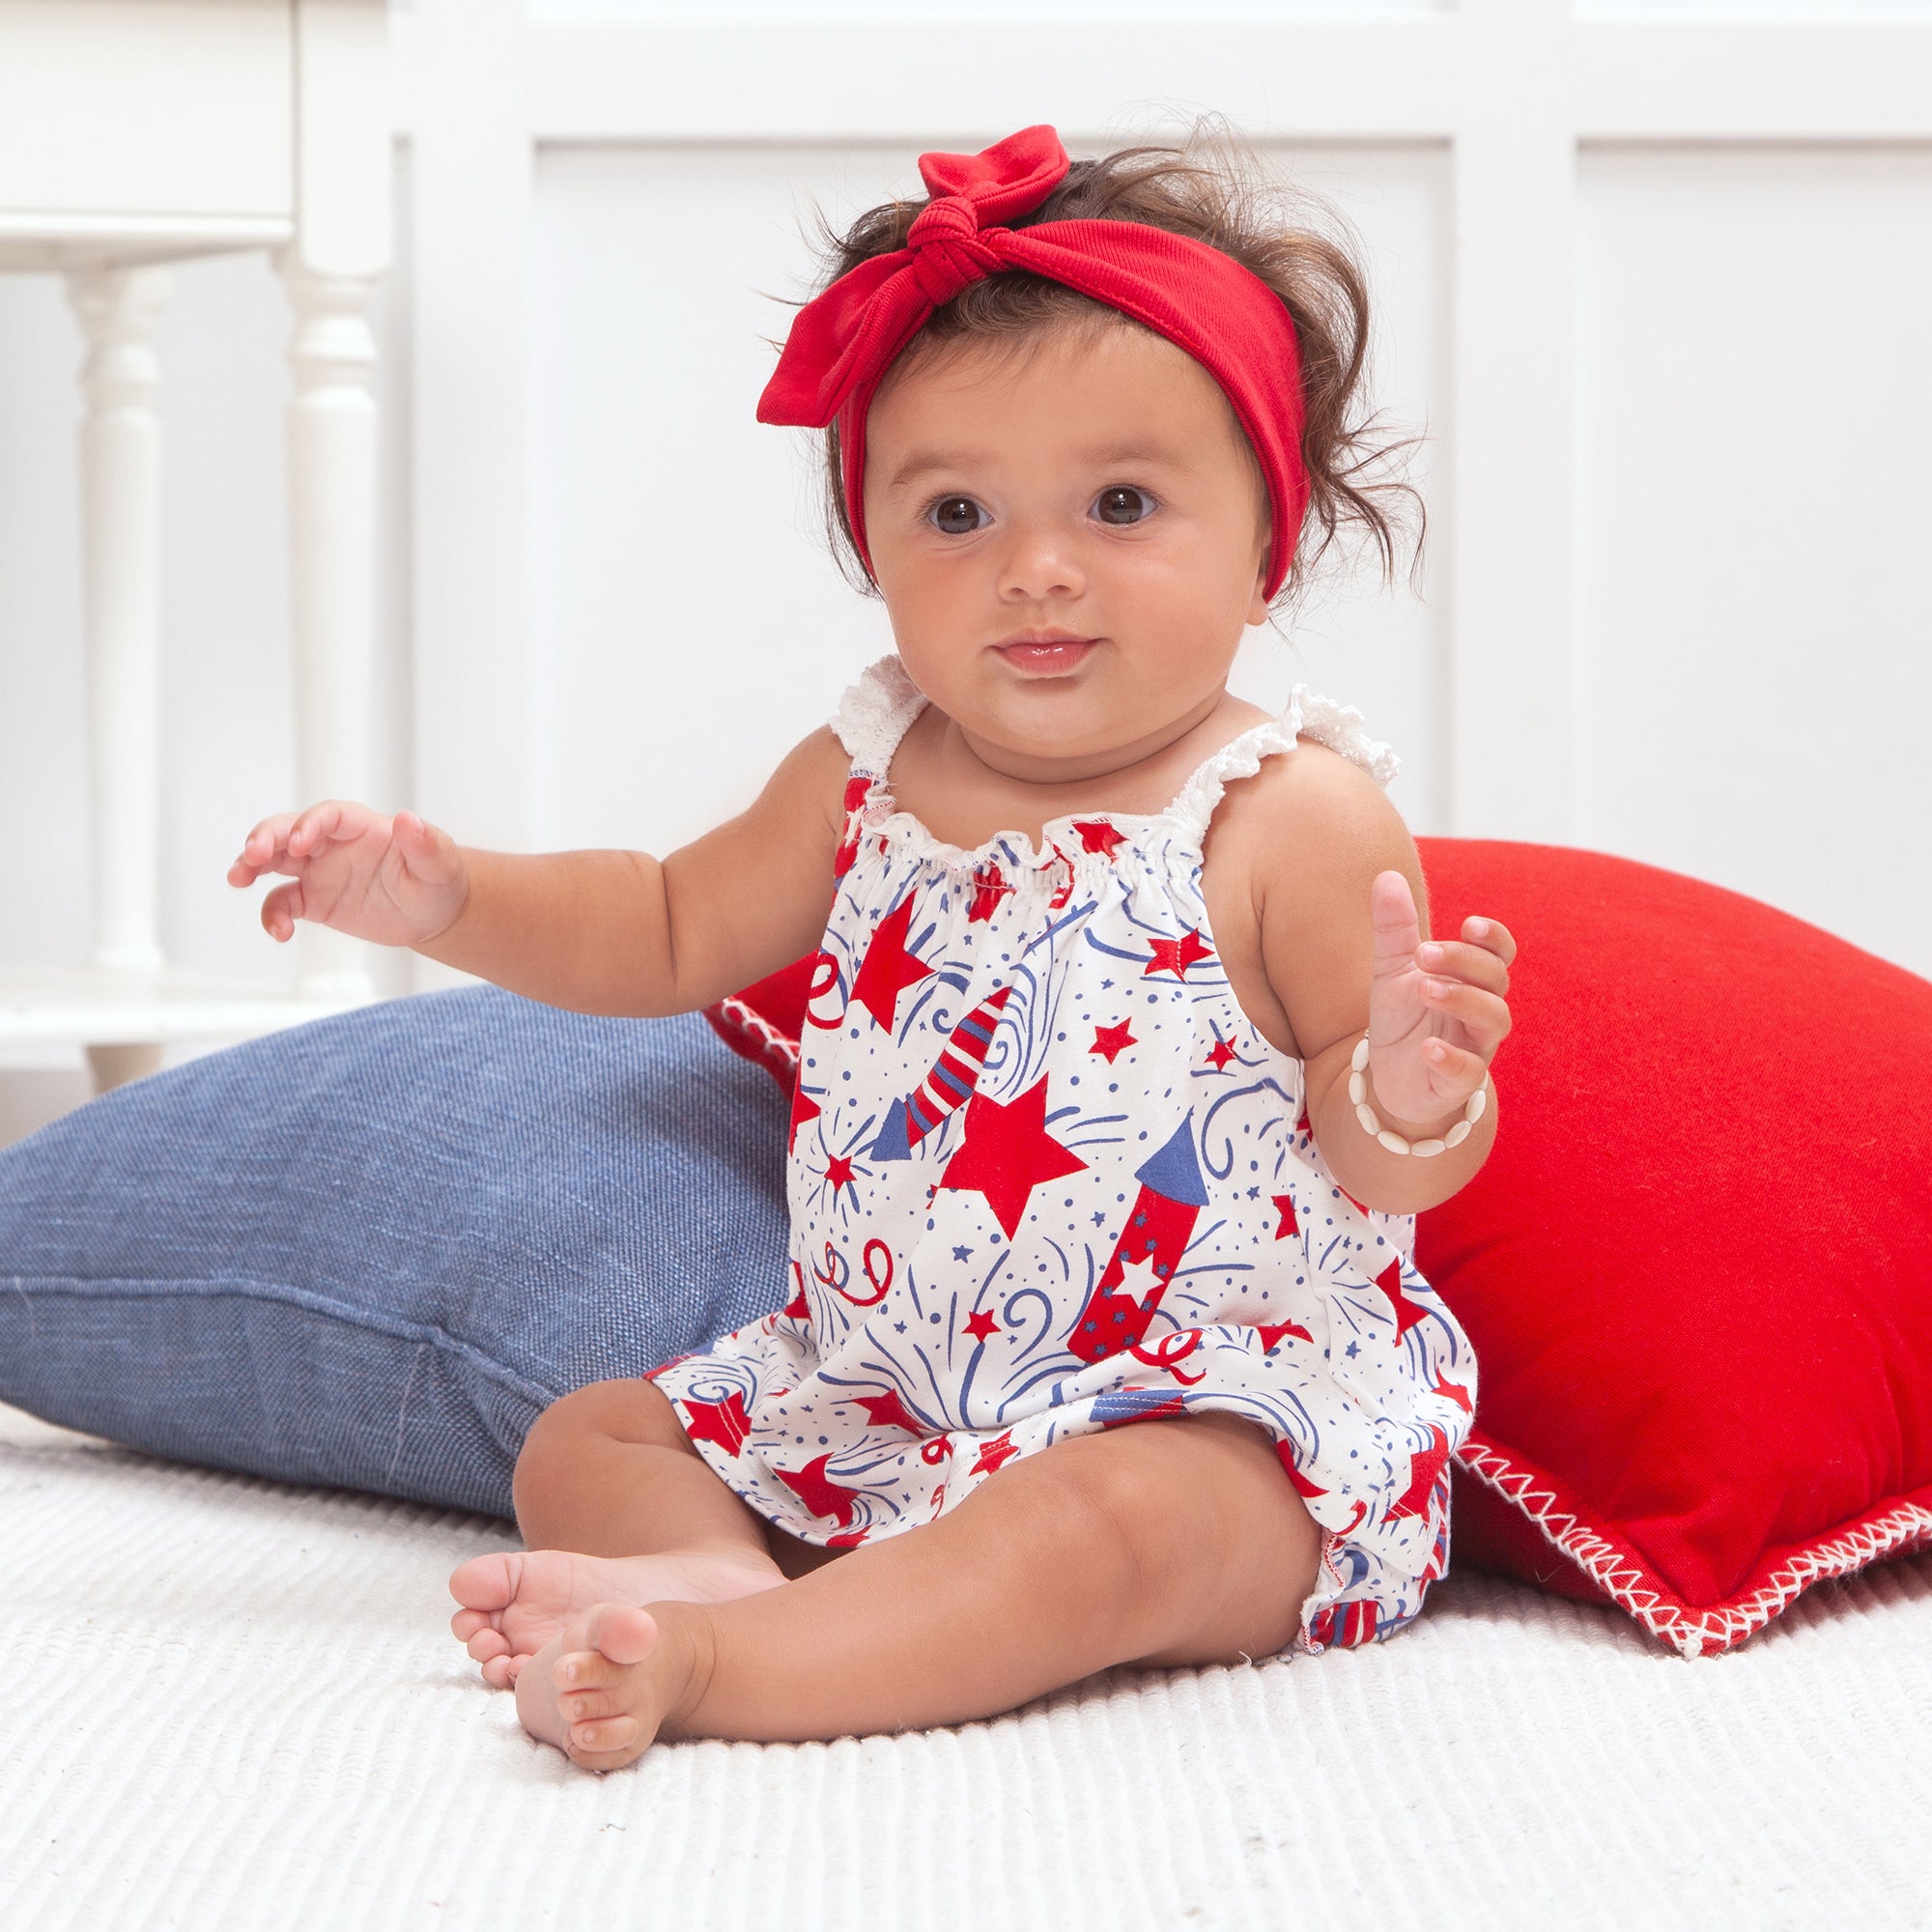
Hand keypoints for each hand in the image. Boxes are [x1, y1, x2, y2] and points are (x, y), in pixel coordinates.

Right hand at [227, 802, 468, 949]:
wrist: (434, 915)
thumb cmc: (439, 881)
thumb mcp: (440, 865)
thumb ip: (425, 843)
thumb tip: (408, 820)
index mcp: (361, 827)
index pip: (327, 815)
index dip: (309, 824)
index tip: (300, 843)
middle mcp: (333, 844)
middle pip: (288, 830)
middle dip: (265, 838)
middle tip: (251, 856)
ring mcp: (319, 871)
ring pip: (274, 861)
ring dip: (251, 866)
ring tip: (237, 879)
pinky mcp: (314, 900)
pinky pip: (283, 904)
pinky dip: (274, 916)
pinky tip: (279, 932)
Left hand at [1362, 869, 1515, 1132]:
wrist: (1391, 1078)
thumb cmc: (1403, 1019)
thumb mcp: (1392, 969)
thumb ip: (1394, 927)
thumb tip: (1386, 875)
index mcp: (1471, 979)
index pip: (1498, 953)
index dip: (1493, 938)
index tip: (1469, 925)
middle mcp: (1482, 1010)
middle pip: (1495, 980)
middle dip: (1464, 963)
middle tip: (1423, 954)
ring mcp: (1476, 1046)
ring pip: (1493, 1020)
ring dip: (1463, 1000)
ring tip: (1425, 990)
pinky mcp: (1458, 1082)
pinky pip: (1469, 1071)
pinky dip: (1451, 1058)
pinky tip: (1428, 1047)